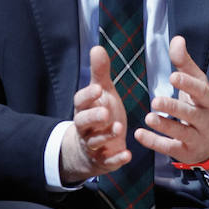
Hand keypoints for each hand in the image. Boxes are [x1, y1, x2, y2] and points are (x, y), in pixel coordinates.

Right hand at [60, 46, 130, 184]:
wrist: (90, 149)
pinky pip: (107, 162)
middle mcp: (85, 127)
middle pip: (83, 122)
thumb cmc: (99, 115)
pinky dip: (116, 160)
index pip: (80, 101)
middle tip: (106, 112)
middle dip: (93, 117)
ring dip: (106, 136)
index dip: (88, 96)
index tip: (98, 89)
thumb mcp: (102, 94)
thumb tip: (97, 47)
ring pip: (95, 142)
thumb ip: (100, 73)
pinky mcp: (102, 160)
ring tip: (119, 128)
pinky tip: (127, 155)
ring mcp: (93, 145)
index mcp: (84, 109)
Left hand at [136, 35, 208, 177]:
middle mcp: (204, 120)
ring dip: (164, 126)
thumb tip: (176, 38)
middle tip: (155, 101)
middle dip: (174, 108)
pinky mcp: (186, 152)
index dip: (188, 85)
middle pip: (191, 114)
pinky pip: (170, 149)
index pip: (201, 91)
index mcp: (207, 100)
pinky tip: (138, 135)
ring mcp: (196, 138)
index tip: (173, 77)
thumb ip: (185, 63)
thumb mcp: (198, 83)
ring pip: (181, 134)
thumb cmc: (202, 105)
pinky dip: (154, 143)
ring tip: (148, 117)